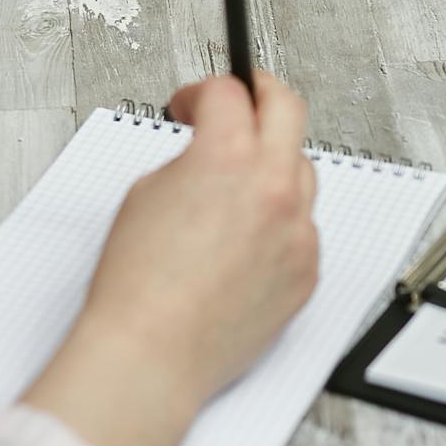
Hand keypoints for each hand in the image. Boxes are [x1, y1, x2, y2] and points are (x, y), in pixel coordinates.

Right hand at [24, 73, 319, 445]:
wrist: (153, 352)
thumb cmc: (138, 285)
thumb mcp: (146, 194)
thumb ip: (191, 160)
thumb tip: (210, 155)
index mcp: (228, 159)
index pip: (230, 93)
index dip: (203, 92)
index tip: (193, 105)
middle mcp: (273, 188)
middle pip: (287, 109)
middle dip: (260, 95)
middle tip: (242, 99)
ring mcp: (298, 230)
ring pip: (301, 172)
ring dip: (272, 166)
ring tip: (235, 187)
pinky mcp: (307, 270)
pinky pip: (302, 228)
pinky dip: (278, 225)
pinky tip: (241, 245)